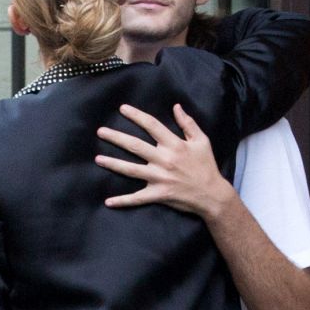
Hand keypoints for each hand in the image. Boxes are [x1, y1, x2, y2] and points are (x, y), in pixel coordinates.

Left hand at [95, 103, 232, 218]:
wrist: (212, 195)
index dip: (136, 116)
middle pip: (135, 146)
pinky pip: (137, 198)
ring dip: (113, 164)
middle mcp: (164, 160)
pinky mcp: (158, 195)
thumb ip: (188, 123)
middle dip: (116, 137)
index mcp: (174, 145)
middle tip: (100, 131)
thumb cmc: (206, 166)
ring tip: (98, 159)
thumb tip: (176, 107)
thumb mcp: (202, 141)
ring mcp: (159, 178)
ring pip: (131, 170)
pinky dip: (122, 201)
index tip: (122, 109)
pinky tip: (108, 202)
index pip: (151, 125)